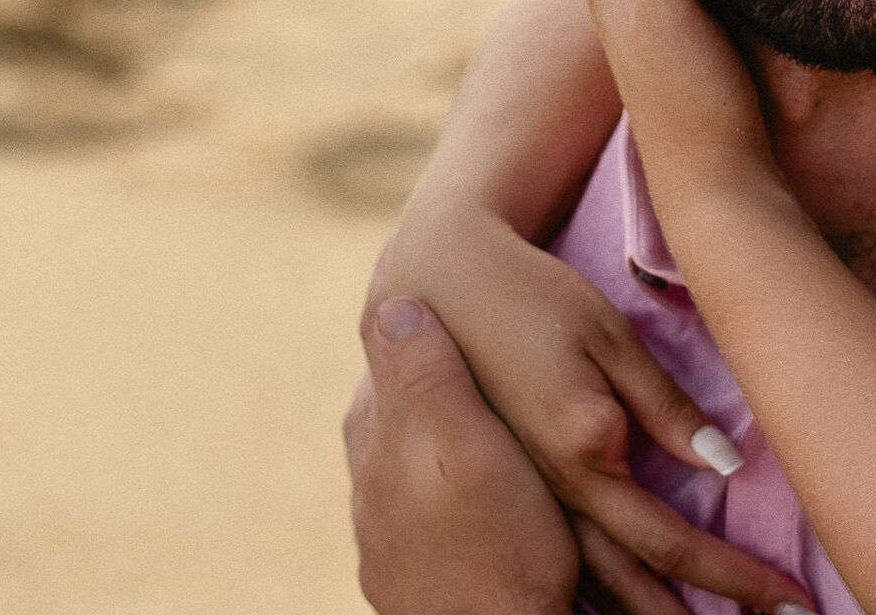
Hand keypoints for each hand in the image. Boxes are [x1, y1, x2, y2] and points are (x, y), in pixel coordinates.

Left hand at [346, 296, 578, 614]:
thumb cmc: (506, 549)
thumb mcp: (478, 451)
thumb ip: (434, 378)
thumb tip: (393, 302)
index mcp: (385, 441)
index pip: (392, 359)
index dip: (430, 327)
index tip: (460, 303)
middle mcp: (370, 485)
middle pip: (392, 410)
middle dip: (428, 381)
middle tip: (477, 354)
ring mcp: (381, 533)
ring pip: (401, 462)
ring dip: (432, 438)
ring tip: (479, 421)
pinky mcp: (400, 573)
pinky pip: (416, 510)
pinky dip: (440, 490)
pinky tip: (470, 495)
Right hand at [362, 211, 815, 612]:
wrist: (435, 285)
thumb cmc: (533, 299)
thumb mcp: (609, 337)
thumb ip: (664, 407)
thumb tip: (727, 465)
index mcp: (585, 455)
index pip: (672, 542)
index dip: (736, 578)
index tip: (789, 603)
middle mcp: (554, 493)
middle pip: (634, 585)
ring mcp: (524, 499)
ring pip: (595, 588)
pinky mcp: (508, 489)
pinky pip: (561, 565)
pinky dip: (600, 600)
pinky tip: (627, 613)